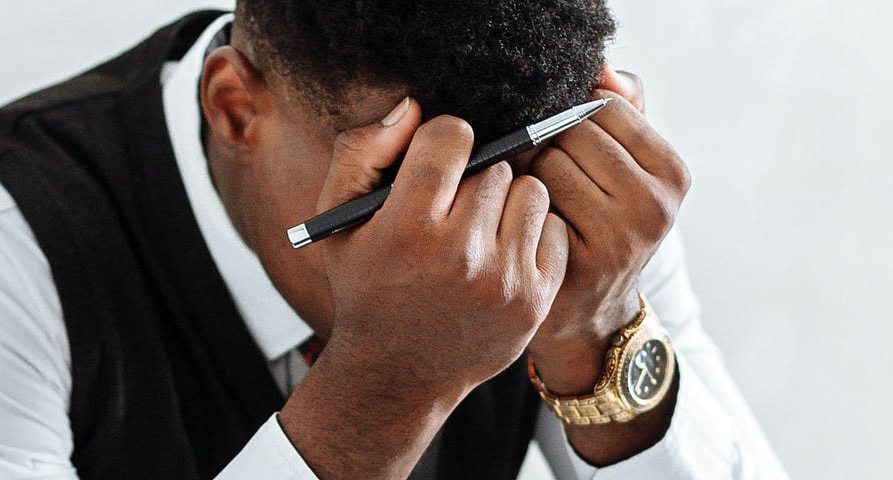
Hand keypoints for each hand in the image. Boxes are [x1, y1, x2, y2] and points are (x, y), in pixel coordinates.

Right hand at [318, 97, 569, 394]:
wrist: (397, 374)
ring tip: (482, 226)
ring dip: (509, 201)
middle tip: (454, 208)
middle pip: (494, 164)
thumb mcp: (337, 221)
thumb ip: (361, 152)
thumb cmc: (367, 287)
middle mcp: (458, 254)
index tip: (436, 165)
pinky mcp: (534, 299)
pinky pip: (555, 228)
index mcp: (406, 229)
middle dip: (474, 178)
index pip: (452, 136)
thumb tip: (414, 109)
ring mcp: (502, 280)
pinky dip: (534, 233)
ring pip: (530, 191)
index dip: (442, 143)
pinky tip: (504, 251)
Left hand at [525, 69, 688, 394]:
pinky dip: (518, 207)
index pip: (604, 107)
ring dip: (528, 174)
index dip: (571, 117)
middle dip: (547, 143)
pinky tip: (525, 224)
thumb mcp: (625, 166)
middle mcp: (655, 208)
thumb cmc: (600, 223)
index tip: (564, 143)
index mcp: (672, 174)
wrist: (588, 314)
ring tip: (536, 199)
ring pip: (546, 163)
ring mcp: (619, 241)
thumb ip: (621, 107)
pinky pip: (529, 204)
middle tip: (542, 172)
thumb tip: (602, 67)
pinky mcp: (578, 266)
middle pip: (571, 132)